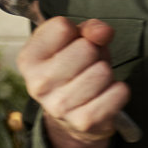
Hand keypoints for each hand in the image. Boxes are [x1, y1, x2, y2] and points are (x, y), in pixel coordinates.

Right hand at [16, 16, 129, 147]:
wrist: (70, 117)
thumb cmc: (73, 70)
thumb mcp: (74, 43)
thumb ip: (88, 29)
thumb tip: (103, 32)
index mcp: (29, 59)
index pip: (62, 27)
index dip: (76, 32)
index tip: (72, 45)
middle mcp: (38, 84)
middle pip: (86, 48)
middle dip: (94, 53)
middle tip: (86, 66)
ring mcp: (59, 106)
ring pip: (103, 71)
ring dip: (106, 74)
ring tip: (94, 82)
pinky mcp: (83, 121)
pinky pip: (118, 92)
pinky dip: (118, 91)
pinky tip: (104, 95)